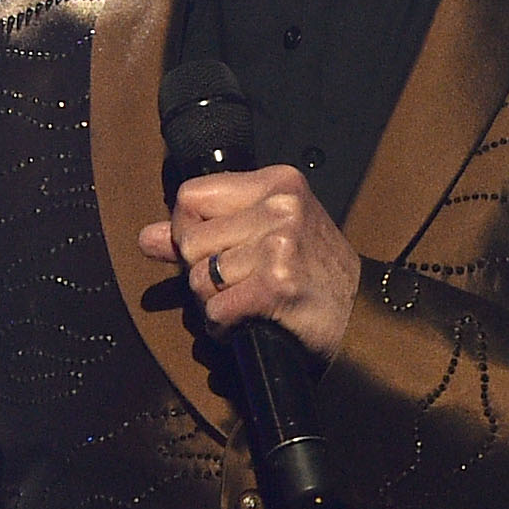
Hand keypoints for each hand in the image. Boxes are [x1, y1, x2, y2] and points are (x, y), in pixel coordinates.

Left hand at [137, 165, 358, 360]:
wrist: (362, 316)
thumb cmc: (315, 274)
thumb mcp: (267, 234)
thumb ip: (205, 230)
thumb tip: (147, 237)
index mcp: (276, 183)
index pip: (191, 196)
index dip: (187, 229)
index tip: (210, 250)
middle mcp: (279, 206)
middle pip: (190, 240)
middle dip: (201, 272)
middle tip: (236, 282)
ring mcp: (280, 244)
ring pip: (198, 279)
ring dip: (214, 303)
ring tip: (246, 301)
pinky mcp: (277, 284)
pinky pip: (217, 308)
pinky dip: (225, 325)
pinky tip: (248, 321)